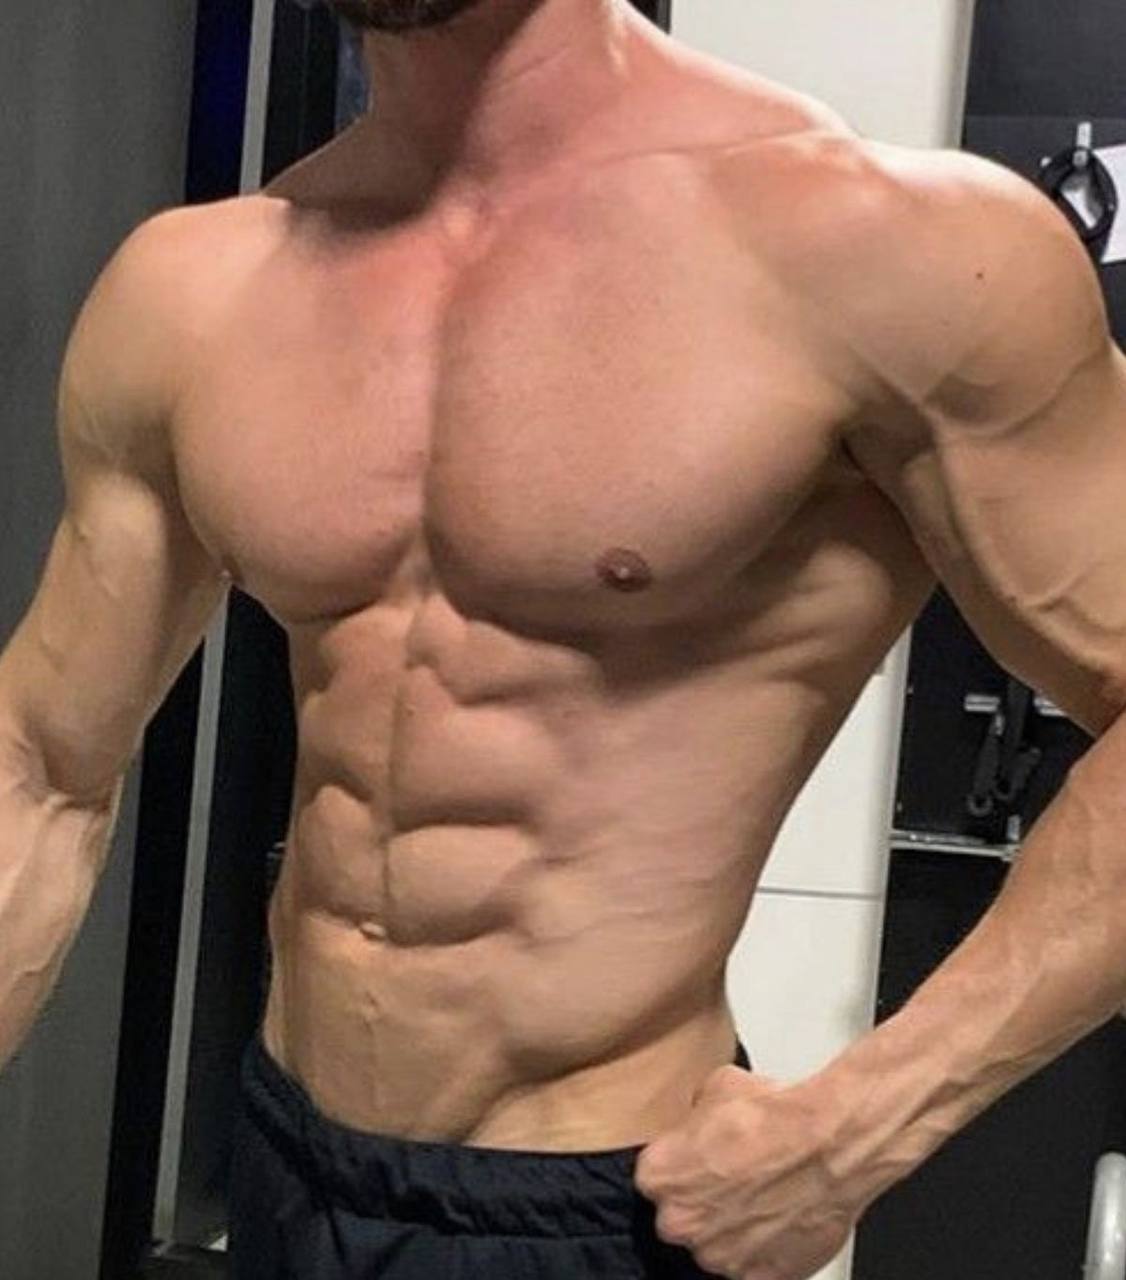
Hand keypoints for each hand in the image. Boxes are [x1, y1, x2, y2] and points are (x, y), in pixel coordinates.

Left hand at [633, 1065, 862, 1279]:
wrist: (829, 1144)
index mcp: (659, 1177)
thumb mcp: (717, 1087)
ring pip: (715, 1245)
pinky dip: (764, 1248)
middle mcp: (682, 1223)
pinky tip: (780, 1216)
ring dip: (732, 1226)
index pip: (654, 1177)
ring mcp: (720, 1256)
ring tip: (763, 1194)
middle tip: (733, 1176)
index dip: (680, 1164)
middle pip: (681, 1216)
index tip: (697, 1158)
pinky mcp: (760, 1277)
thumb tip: (700, 1120)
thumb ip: (695, 1114)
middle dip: (702, 1199)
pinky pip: (753, 1266)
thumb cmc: (775, 1118)